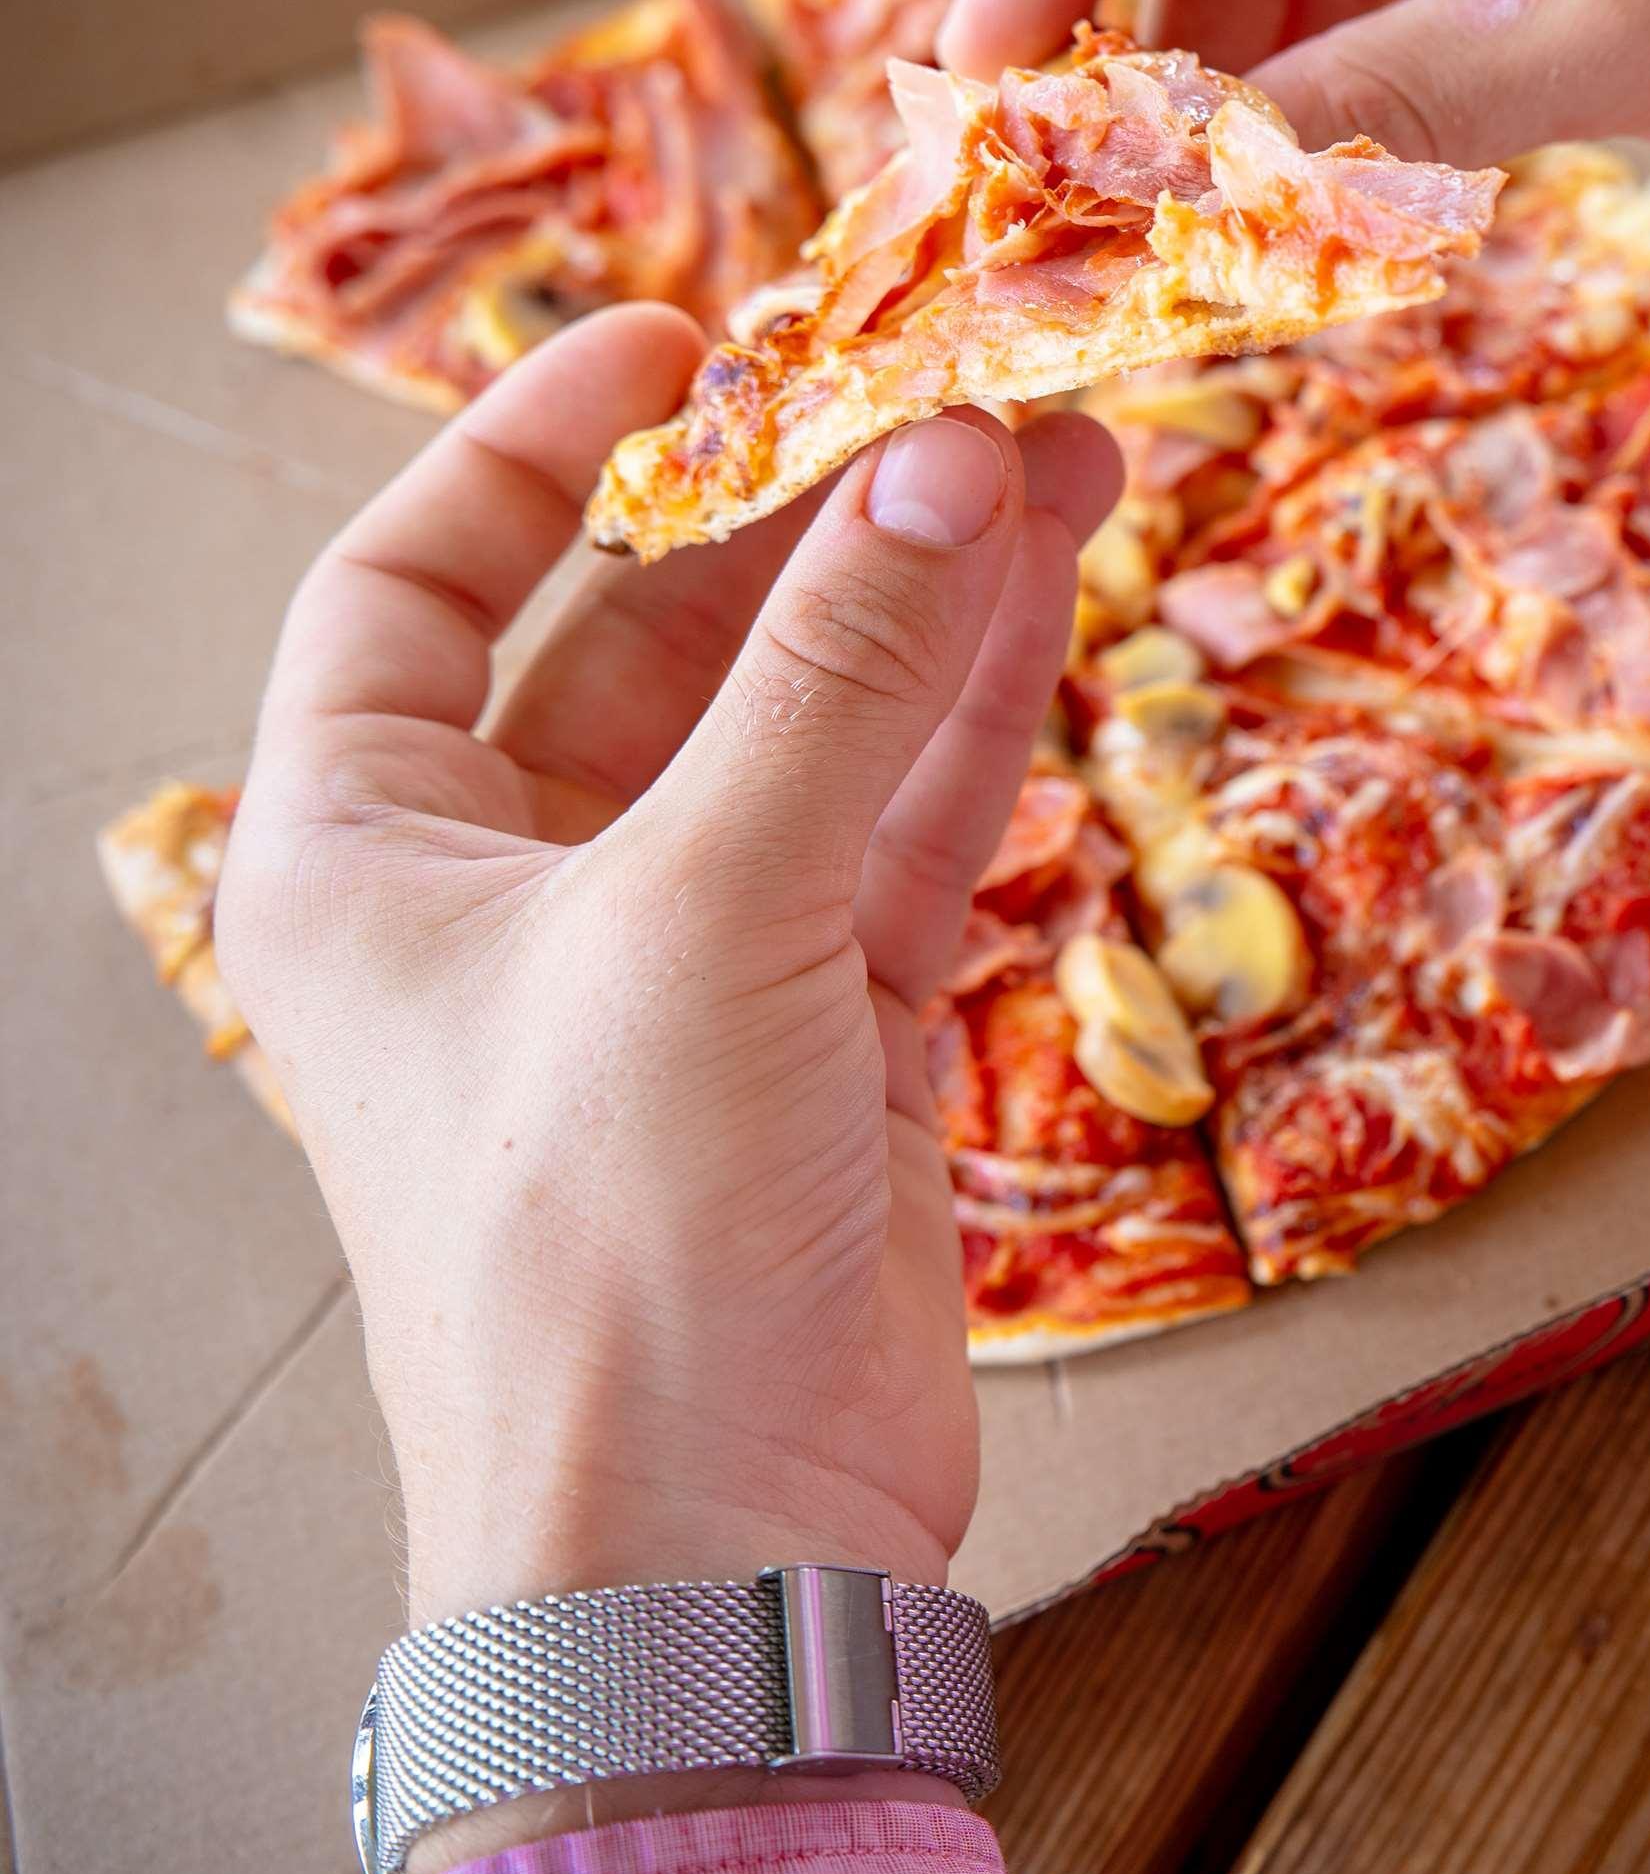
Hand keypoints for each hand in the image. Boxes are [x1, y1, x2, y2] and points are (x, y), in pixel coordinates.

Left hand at [213, 307, 1117, 1865]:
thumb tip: (947, 460)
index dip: (532, 447)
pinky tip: (1059, 585)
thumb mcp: (703, 919)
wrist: (710, 1542)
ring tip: (1059, 440)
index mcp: (366, 854)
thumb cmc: (607, 1249)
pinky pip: (900, 823)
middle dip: (802, 509)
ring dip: (926, 595)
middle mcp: (508, 888)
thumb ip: (838, 681)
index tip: (674, 332)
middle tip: (945, 379)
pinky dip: (978, 711)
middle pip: (652, 635)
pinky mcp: (824, 1030)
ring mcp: (681, 956)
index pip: (414, 588)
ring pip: (807, 721)